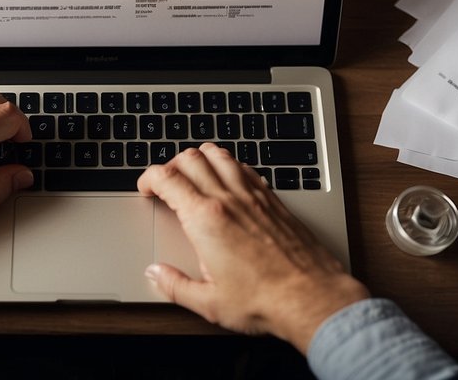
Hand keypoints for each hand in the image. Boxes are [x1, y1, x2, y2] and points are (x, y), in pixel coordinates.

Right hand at [137, 143, 368, 352]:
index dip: (149, 178)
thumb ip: (174, 285)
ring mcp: (253, 195)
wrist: (310, 297)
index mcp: (205, 219)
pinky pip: (245, 167)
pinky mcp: (273, 199)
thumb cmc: (264, 301)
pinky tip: (228, 181)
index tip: (146, 189)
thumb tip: (156, 273)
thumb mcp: (208, 302)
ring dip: (200, 158)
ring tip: (194, 174)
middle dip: (171, 165)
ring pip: (219, 155)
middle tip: (166, 183)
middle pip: (190, 158)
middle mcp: (228, 199)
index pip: (167, 178)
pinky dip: (228, 165)